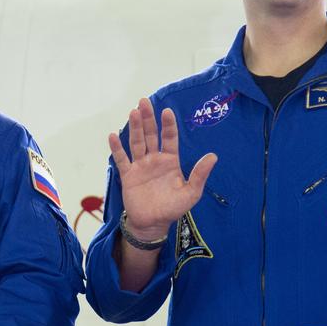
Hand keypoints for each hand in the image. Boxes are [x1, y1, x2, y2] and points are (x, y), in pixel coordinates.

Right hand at [108, 98, 216, 239]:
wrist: (153, 224)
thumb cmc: (173, 208)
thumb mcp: (191, 193)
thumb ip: (200, 174)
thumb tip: (213, 156)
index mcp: (170, 160)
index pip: (169, 138)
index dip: (168, 125)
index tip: (167, 112)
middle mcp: (154, 159)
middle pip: (150, 135)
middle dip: (147, 119)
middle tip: (144, 102)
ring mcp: (140, 166)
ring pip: (136, 143)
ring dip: (134, 128)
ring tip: (132, 112)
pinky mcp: (128, 175)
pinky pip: (122, 160)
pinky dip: (117, 148)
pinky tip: (113, 136)